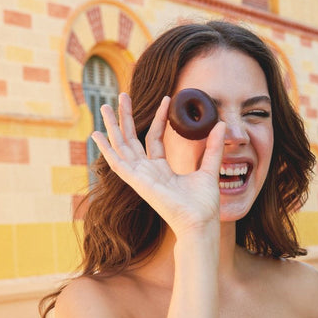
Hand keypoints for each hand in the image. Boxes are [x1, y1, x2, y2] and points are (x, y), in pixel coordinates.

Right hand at [92, 92, 225, 238]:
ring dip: (112, 127)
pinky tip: (96, 135)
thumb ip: (212, 147)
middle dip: (125, 118)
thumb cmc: (203, 204)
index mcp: (161, 170)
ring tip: (104, 106)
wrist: (199, 222)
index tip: (166, 98)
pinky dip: (106, 149)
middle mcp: (147, 172)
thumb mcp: (209, 169)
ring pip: (121, 147)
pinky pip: (117, 163)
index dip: (158, 118)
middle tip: (122, 95)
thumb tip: (221, 124)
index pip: (154, 138)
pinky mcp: (137, 182)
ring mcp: (140, 177)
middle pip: (131, 139)